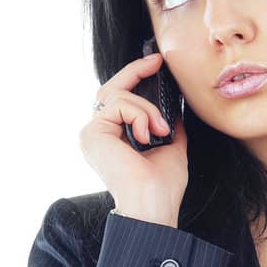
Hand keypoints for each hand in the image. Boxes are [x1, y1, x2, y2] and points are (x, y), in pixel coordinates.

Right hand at [79, 51, 189, 224]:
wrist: (153, 204)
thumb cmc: (162, 186)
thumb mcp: (170, 147)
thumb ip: (167, 126)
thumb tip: (175, 109)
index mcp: (112, 139)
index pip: (118, 99)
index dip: (135, 77)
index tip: (156, 63)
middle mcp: (97, 135)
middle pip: (112, 89)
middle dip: (136, 72)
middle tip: (157, 62)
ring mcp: (92, 133)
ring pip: (119, 95)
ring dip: (147, 109)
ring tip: (160, 131)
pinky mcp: (92, 132)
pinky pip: (119, 104)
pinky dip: (140, 115)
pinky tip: (148, 135)